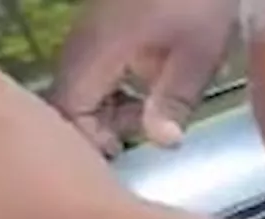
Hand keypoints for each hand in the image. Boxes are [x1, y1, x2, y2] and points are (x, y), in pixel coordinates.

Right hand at [50, 0, 236, 153]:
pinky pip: (88, 71)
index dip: (90, 138)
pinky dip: (109, 88)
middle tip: (138, 130)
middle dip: (96, 127)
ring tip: (144, 108)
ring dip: (104, 108)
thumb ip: (175, 100)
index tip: (124, 145)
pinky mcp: (99, 27)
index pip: (68, 114)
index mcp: (94, 56)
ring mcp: (86, 35)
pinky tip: (143, 82)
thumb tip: (163, 144)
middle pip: (66, 106)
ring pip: (76, 90)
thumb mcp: (198, 51)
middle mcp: (79, 48)